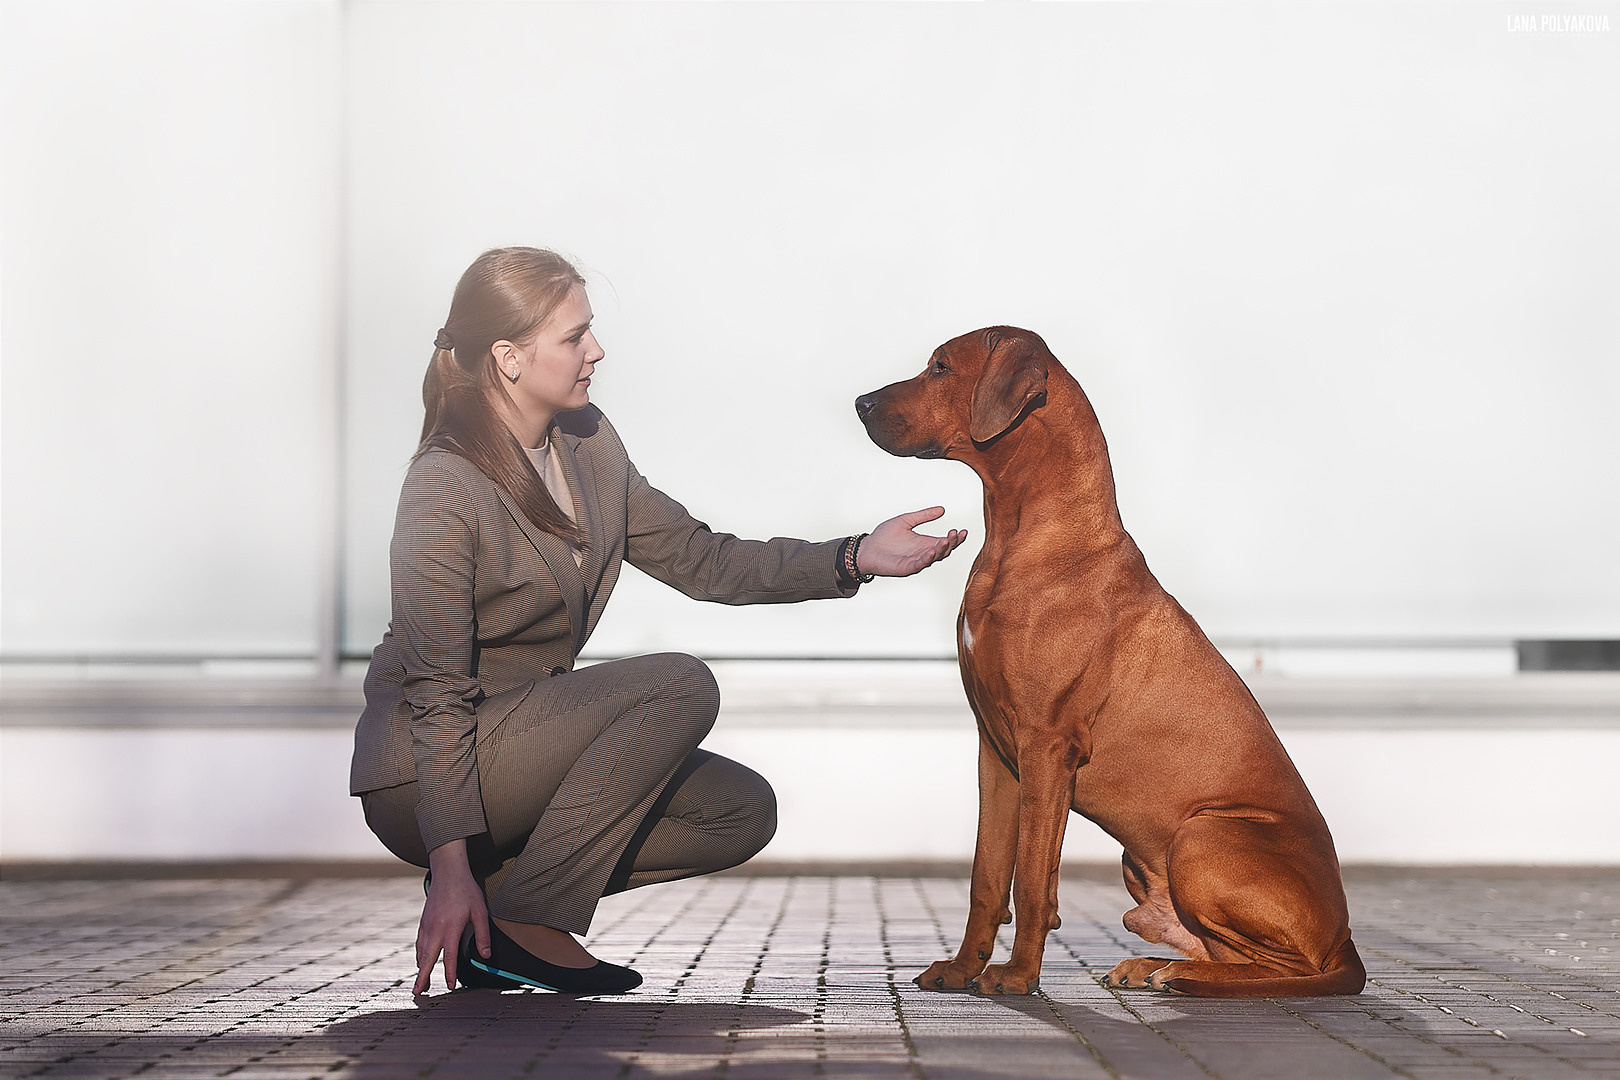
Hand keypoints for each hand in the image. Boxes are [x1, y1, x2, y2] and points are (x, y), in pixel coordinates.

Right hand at [413, 840, 489, 994]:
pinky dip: (419, 954)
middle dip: (422, 976)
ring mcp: (426, 924)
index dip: (449, 973)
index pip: (448, 956)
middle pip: (427, 958)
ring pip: (421, 951)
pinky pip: (419, 942)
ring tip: (419, 984)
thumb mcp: (480, 911)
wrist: (448, 872)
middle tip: (418, 993)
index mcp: (451, 927)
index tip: (450, 985)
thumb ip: (483, 934)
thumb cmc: (466, 890)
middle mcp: (435, 928)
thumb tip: (486, 956)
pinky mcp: (423, 921)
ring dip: (419, 968)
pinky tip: (420, 961)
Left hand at [857, 506, 967, 577]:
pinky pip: (919, 564)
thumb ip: (923, 516)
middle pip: (944, 550)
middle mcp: (923, 553)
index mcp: (926, 543)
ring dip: (941, 549)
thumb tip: (942, 509)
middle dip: (951, 543)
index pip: (946, 542)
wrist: (867, 548)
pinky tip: (931, 551)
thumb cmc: (884, 536)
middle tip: (955, 533)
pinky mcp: (906, 568)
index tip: (963, 530)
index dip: (956, 538)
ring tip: (946, 540)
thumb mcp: (906, 520)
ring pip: (934, 558)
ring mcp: (916, 562)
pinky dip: (926, 558)